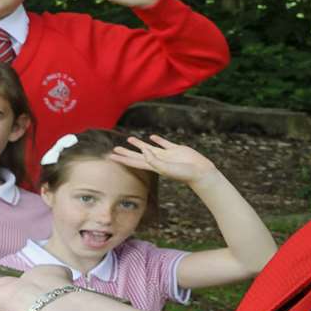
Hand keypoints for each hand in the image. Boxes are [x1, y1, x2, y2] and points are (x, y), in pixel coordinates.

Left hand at [108, 134, 225, 186]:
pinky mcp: (175, 149)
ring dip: (139, 144)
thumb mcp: (166, 168)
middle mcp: (158, 160)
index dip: (122, 159)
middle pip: (138, 155)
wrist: (200, 172)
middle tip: (115, 149)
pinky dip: (157, 140)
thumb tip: (144, 150)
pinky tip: (152, 137)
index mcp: (153, 166)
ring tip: (129, 139)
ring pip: (149, 148)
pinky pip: (163, 143)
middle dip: (126, 152)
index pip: (134, 162)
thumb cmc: (184, 173)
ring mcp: (166, 155)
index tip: (111, 156)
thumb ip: (154, 160)